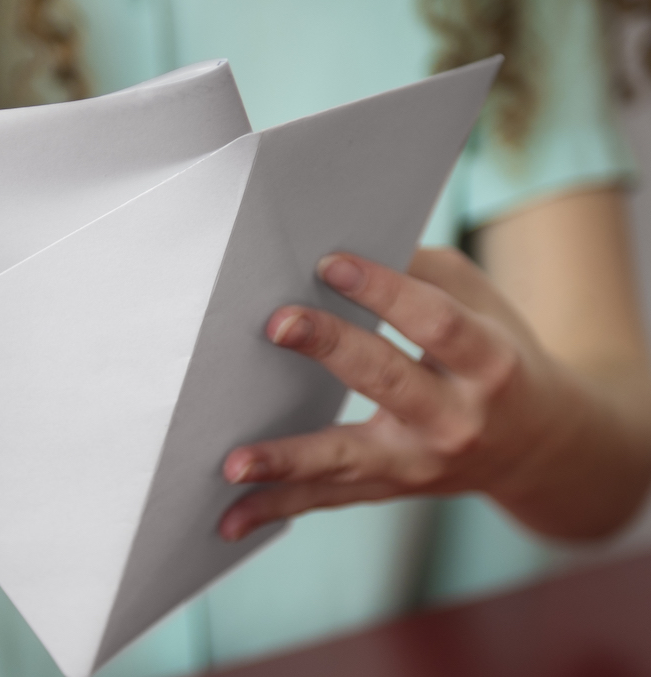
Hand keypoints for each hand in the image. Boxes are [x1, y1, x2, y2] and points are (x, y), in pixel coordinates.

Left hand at [219, 247, 648, 541]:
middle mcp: (457, 419)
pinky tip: (228, 520)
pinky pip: (326, 500)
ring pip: (346, 461)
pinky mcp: (388, 489)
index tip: (330, 263)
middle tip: (277, 324)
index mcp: (489, 363)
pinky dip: (275, 509)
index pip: (436, 323)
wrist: (542, 447)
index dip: (386, 291)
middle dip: (332, 349)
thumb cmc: (496, 353)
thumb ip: (418, 272)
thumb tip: (336, 250)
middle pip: (388, 380)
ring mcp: (420, 465)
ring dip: (285, 464)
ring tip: (233, 464)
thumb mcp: (478, 302)